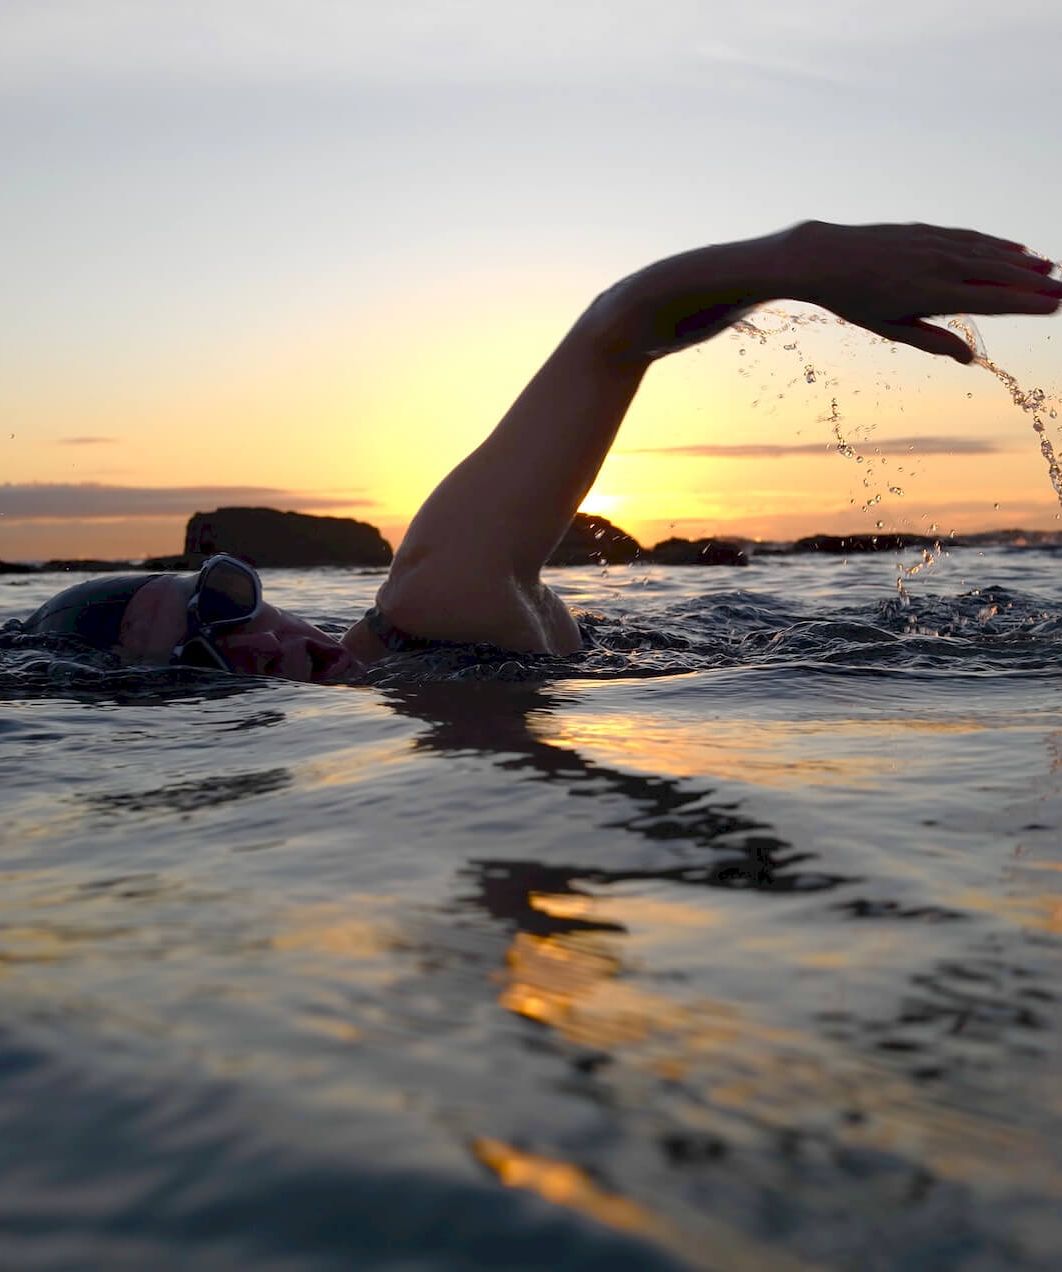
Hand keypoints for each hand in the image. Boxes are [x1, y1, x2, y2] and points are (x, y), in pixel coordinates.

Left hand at [782, 220, 1061, 361]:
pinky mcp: (927, 231)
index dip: (1026, 303)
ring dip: (1021, 260)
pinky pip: (970, 238)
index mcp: (932, 295)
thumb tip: (969, 358)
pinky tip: (1015, 248)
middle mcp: (939, 265)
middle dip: (1035, 283)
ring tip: (1049, 269)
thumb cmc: (855, 300)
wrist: (825, 257)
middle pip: (999, 274)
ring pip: (988, 252)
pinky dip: (996, 244)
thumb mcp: (891, 329)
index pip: (991, 300)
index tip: (1053, 306)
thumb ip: (933, 341)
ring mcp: (934, 244)